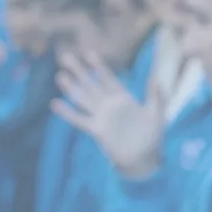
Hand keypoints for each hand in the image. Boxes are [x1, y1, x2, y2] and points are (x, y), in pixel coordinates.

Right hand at [53, 50, 165, 177]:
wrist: (145, 158)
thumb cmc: (152, 136)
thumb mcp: (156, 113)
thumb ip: (156, 96)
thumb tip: (155, 78)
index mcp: (123, 98)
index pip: (108, 78)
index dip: (98, 66)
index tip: (88, 52)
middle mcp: (109, 105)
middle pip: (91, 84)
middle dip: (79, 71)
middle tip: (65, 56)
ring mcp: (102, 117)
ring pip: (83, 99)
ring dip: (72, 88)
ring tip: (60, 76)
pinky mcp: (97, 130)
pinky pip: (80, 119)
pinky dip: (68, 112)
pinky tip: (55, 103)